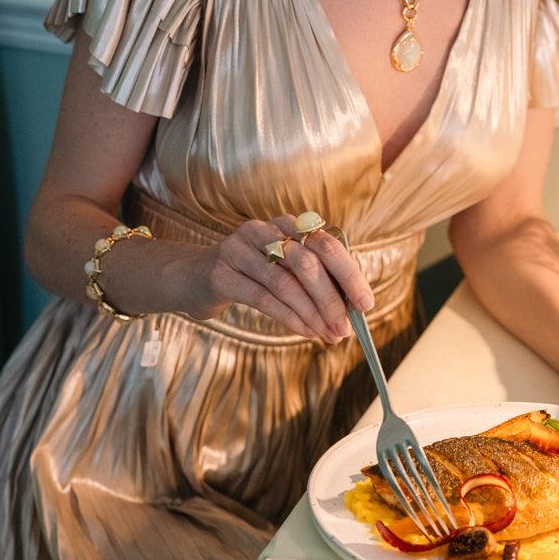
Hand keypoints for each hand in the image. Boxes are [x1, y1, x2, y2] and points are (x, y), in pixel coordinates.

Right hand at [176, 216, 374, 342]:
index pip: (326, 244)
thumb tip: (352, 308)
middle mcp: (264, 230)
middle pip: (308, 262)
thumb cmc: (250, 275)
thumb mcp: (283, 269)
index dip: (349, 274)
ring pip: (286, 283)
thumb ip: (314, 280)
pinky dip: (290, 318)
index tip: (365, 303)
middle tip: (346, 328)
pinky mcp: (221, 273)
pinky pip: (264, 298)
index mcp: (286, 224)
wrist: (193, 278)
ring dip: (312, 314)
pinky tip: (306, 331)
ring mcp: (239, 249)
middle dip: (332, 299)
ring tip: (328, 335)